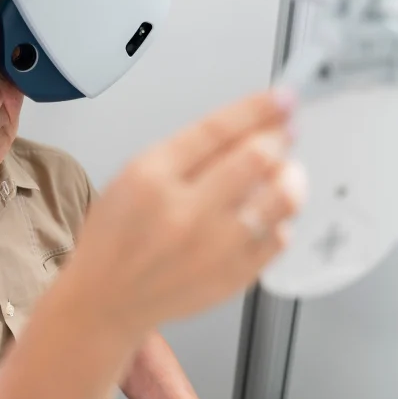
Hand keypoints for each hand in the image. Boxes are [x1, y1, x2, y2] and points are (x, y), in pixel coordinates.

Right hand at [63, 89, 305, 334]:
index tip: (283, 98)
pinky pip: (279, 237)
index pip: (217, 130)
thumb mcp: (131, 179)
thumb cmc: (114, 238)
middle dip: (279, 137)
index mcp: (151, 178)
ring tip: (284, 172)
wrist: (107, 299)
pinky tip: (263, 216)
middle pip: (257, 158)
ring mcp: (213, 247)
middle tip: (284, 133)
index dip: (258, 109)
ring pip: (280, 198)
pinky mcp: (232, 276)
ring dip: (290, 176)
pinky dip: (279, 220)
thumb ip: (184, 154)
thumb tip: (244, 130)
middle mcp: (184, 211)